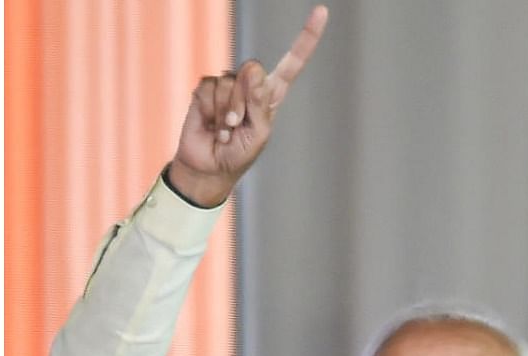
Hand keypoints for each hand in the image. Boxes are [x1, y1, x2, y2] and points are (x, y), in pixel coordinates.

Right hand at [168, 5, 328, 206]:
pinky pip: (209, 87)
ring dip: (226, 110)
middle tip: (238, 123)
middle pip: (252, 68)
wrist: (209, 167)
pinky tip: (212, 125)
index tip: (322, 11)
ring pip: (229, 81)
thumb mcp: (258, 134)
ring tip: (225, 129)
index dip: (307, 38)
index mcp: (272, 94)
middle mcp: (250, 84)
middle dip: (244, 99)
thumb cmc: (239, 154)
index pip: (293, 62)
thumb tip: (251, 71)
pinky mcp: (205, 89)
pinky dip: (211, 110)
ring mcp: (227, 85)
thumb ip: (259, 104)